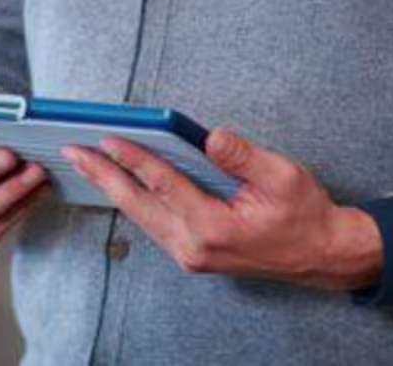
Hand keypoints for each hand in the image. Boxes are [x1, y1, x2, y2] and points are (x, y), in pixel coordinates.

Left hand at [65, 128, 382, 290]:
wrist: (321, 254)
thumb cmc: (304, 214)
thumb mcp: (283, 177)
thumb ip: (243, 156)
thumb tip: (210, 137)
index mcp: (214, 227)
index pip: (162, 185)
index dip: (132, 158)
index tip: (106, 138)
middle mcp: (194, 246)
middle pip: (137, 205)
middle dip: (102, 175)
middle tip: (71, 151)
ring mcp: (191, 255)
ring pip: (140, 217)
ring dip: (112, 188)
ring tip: (85, 162)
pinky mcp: (193, 254)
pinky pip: (153, 224)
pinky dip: (132, 201)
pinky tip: (118, 183)